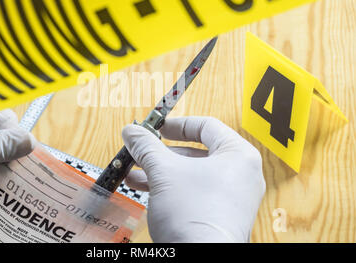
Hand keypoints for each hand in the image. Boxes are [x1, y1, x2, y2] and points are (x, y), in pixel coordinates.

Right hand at [123, 116, 264, 242]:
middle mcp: (241, 175)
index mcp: (238, 155)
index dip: (176, 124)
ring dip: (161, 171)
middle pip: (196, 151)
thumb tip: (133, 132)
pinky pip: (195, 192)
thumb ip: (147, 146)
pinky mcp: (221, 216)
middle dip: (162, 153)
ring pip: (192, 174)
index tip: (156, 128)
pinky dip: (171, 188)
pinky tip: (146, 189)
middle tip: (142, 151)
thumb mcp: (163, 171)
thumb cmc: (195, 215)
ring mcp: (233, 198)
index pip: (206, 125)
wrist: (200, 261)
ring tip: (135, 173)